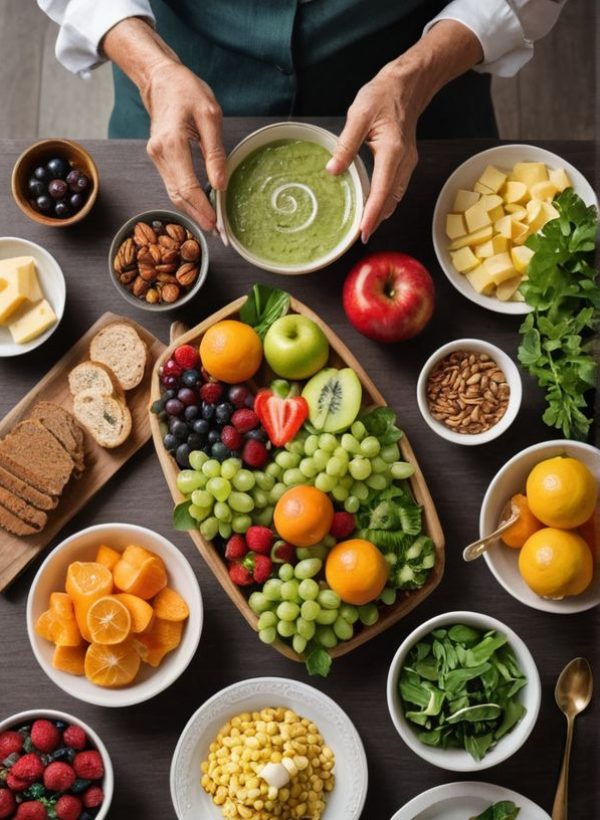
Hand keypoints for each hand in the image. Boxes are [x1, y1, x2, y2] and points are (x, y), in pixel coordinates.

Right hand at [142, 61, 225, 230]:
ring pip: (173, 193)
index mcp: (172, 143)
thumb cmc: (186, 91)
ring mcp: (156, 157)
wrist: (160, 80)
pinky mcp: (159, 158)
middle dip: (198, 215)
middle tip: (217, 231)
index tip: (216, 223)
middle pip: (177, 196)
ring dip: (192, 210)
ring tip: (212, 222)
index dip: (202, 208)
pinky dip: (187, 198)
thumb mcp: (210, 116)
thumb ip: (215, 152)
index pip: (187, 186)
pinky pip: (172, 184)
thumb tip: (220, 184)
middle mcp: (159, 154)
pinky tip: (201, 205)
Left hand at [327, 21, 482, 242]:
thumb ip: (346, 144)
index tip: (363, 232)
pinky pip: (397, 187)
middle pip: (391, 199)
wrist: (408, 83)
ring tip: (366, 226)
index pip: (382, 191)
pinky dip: (387, 200)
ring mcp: (408, 162)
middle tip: (360, 237)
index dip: (372, 215)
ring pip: (396, 195)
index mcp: (392, 152)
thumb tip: (333, 170)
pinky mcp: (406, 161)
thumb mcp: (359, 115)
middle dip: (377, 220)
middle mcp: (404, 161)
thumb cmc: (383, 95)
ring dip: (382, 212)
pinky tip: (375, 206)